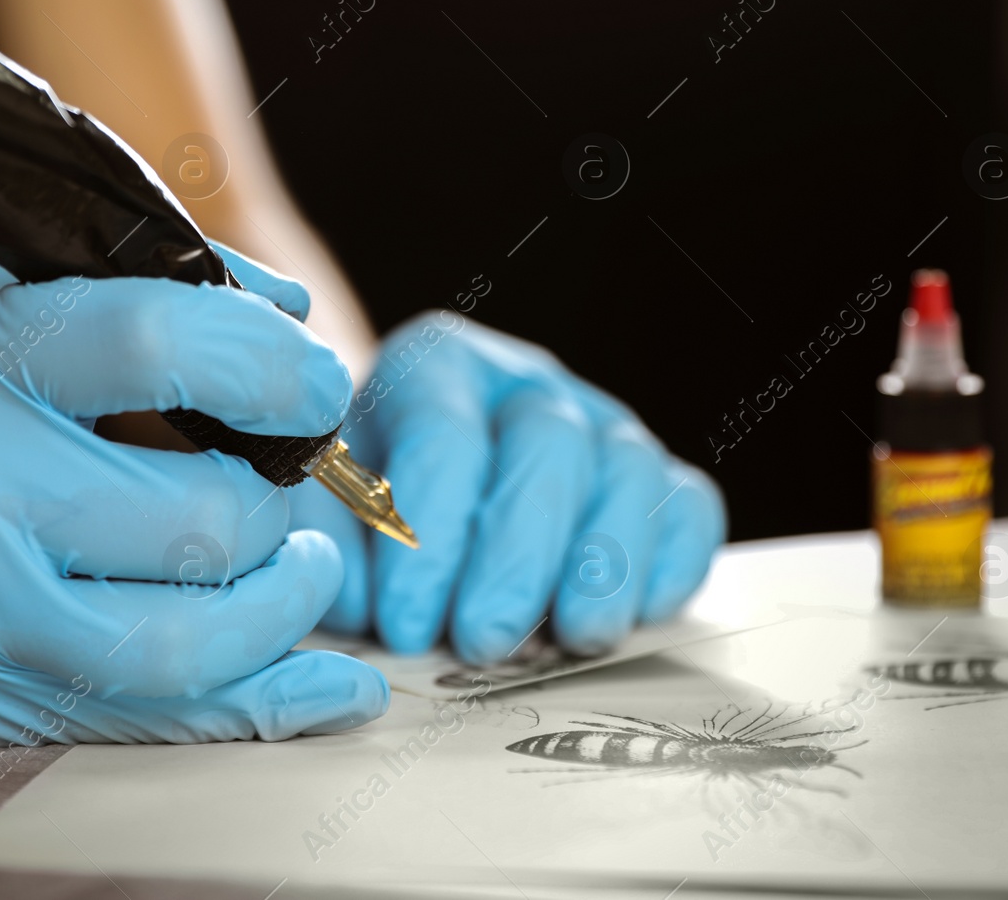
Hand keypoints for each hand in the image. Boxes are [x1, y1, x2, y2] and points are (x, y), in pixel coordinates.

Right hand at [0, 259, 387, 745]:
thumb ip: (142, 288)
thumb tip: (290, 311)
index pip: (151, 345)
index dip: (270, 365)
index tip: (320, 383)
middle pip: (195, 515)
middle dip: (278, 502)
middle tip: (285, 485)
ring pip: (189, 640)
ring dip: (286, 604)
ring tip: (297, 566)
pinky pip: (160, 722)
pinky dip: (272, 703)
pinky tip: (336, 686)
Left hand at [296, 312, 724, 663]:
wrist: (413, 496)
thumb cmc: (361, 503)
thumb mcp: (320, 510)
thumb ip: (328, 548)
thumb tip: (367, 606)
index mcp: (434, 366)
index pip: (443, 436)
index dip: (427, 536)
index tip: (405, 625)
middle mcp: (525, 383)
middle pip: (547, 445)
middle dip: (517, 554)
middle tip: (483, 642)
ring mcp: (600, 424)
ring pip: (628, 469)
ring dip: (604, 561)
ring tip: (574, 639)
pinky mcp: (656, 478)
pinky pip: (687, 506)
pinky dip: (673, 560)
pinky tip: (638, 616)